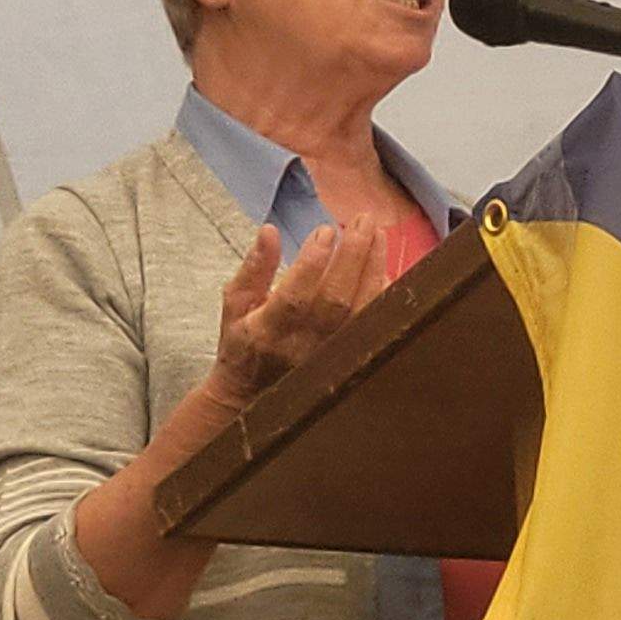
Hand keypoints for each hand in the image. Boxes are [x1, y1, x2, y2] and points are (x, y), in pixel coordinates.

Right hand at [205, 216, 393, 405]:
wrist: (251, 400)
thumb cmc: (243, 344)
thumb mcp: (235, 305)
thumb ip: (254, 268)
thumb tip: (269, 231)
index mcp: (268, 329)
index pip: (295, 295)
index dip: (312, 262)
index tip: (326, 230)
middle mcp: (302, 345)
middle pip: (335, 300)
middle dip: (353, 255)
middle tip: (362, 219)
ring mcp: (329, 355)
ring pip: (361, 312)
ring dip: (373, 270)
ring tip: (378, 234)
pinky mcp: (347, 358)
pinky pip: (373, 325)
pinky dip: (383, 295)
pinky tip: (385, 266)